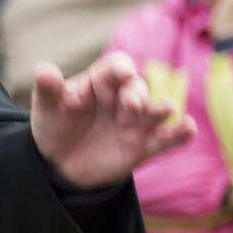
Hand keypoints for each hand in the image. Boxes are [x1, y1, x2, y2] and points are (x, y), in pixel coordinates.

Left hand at [32, 51, 191, 189]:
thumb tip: (43, 70)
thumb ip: (48, 89)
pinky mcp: (142, 147)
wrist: (59, 163)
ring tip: (167, 109)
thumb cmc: (55, 125)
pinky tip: (189, 129)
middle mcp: (122, 99)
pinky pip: (164, 140)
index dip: (120, 70)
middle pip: (137, 88)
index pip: (115, 69)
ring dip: (162, 109)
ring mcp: (134, 123)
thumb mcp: (48, 108)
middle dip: (137, 94)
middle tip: (132, 105)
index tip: (122, 74)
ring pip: (154, 112)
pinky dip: (179, 134)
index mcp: (100, 82)